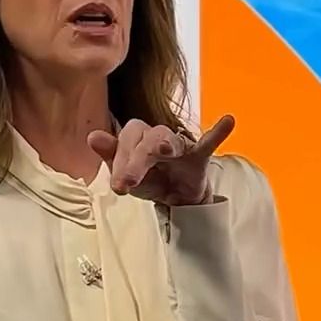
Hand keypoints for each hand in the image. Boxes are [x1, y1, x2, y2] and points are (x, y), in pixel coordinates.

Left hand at [89, 114, 235, 205]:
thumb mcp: (127, 174)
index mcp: (137, 139)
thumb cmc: (150, 180)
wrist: (178, 199)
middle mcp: (157, 136)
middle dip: (135, 160)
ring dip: (164, 143)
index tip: (118, 186)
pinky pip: (209, 143)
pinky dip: (218, 132)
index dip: (119, 159)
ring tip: (164, 150)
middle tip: (127, 183)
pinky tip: (228, 120)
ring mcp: (179, 145)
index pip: (126, 139)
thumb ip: (111, 155)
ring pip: (168, 139)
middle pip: (144, 137)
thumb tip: (92, 136)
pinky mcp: (199, 157)